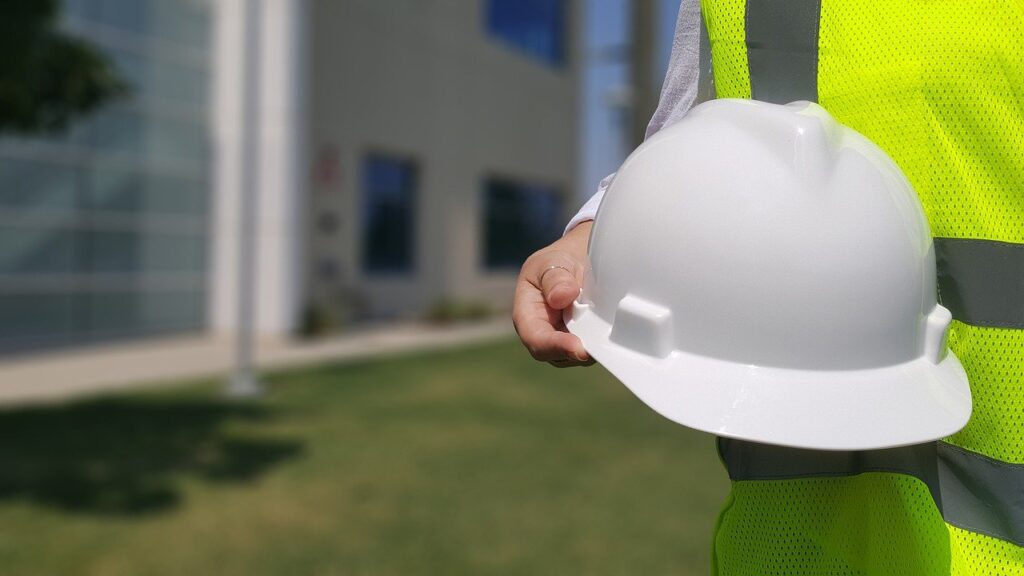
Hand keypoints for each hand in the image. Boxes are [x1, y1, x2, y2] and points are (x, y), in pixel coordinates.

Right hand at [512, 222, 594, 367]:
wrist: (576, 259)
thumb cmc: (558, 262)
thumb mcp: (552, 261)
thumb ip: (554, 278)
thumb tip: (561, 297)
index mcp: (527, 314)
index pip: (536, 339)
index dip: (556, 346)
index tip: (578, 347)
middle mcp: (542, 333)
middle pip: (557, 355)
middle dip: (578, 351)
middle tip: (601, 342)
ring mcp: (563, 341)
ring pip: (576, 356)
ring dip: (592, 347)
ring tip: (606, 327)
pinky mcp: (581, 341)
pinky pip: (591, 349)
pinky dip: (601, 343)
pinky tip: (610, 328)